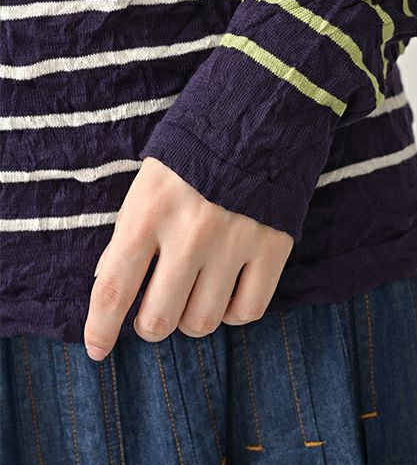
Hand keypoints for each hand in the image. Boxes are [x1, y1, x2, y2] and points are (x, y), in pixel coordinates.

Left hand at [83, 156, 293, 360]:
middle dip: (151, 326)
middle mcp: (190, 234)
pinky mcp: (272, 246)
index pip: (113, 288)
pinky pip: (249, 311)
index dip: (100, 329)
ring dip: (193, 320)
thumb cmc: (194, 155)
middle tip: (157, 313)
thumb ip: (128, 234)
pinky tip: (230, 292)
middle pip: (159, 319)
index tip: (97, 350)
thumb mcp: (147, 184)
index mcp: (149, 213)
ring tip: (196, 294)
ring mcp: (234, 242)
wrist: (259, 115)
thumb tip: (109, 283)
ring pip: (203, 321)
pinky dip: (235, 313)